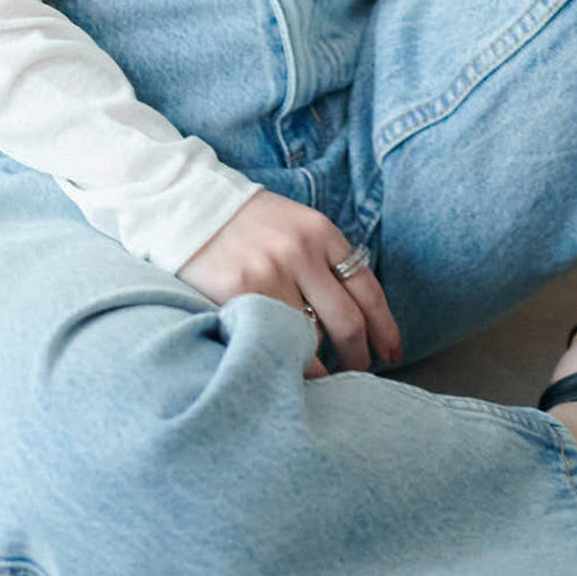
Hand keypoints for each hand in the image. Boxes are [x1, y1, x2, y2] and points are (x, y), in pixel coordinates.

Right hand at [176, 190, 402, 379]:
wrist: (187, 204)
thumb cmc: (246, 223)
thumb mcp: (294, 225)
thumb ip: (324, 260)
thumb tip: (359, 318)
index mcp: (319, 231)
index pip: (368, 290)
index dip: (385, 329)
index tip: (390, 353)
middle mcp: (300, 251)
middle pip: (348, 322)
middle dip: (358, 356)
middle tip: (357, 371)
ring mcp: (270, 273)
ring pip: (310, 338)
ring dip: (317, 362)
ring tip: (314, 370)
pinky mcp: (241, 293)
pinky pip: (275, 339)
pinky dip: (283, 356)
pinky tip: (282, 363)